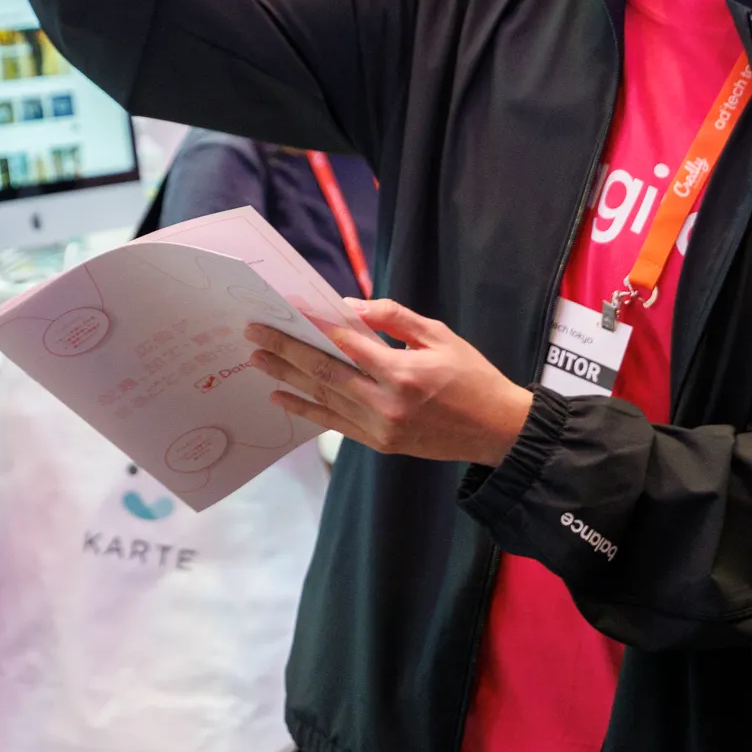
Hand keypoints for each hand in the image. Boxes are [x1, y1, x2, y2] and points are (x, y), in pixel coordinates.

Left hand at [248, 300, 534, 467]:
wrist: (497, 431)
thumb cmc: (471, 376)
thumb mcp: (439, 334)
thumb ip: (393, 318)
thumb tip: (347, 308)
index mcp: (403, 373)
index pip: (346, 344)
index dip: (312, 325)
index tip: (284, 310)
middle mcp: (386, 403)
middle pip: (324, 372)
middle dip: (285, 351)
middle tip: (254, 335)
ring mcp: (381, 428)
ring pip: (323, 399)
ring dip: (287, 379)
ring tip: (258, 361)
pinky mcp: (380, 444)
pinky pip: (335, 424)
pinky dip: (306, 409)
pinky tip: (282, 397)